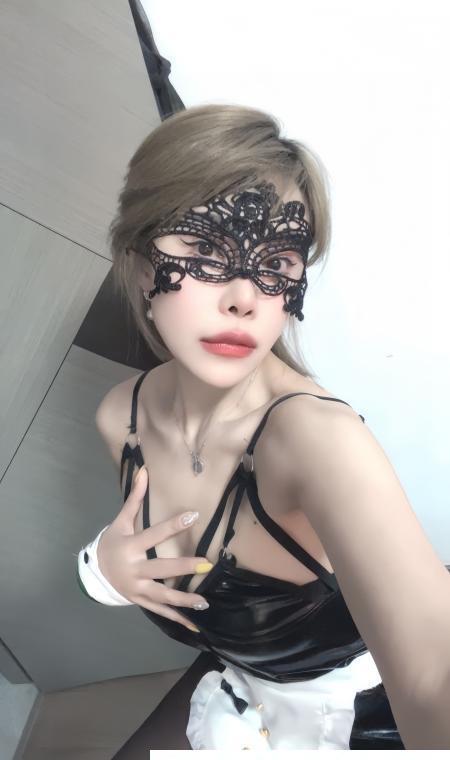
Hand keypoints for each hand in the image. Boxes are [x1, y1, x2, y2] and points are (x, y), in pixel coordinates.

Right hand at [97, 466, 210, 630]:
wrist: (94, 572)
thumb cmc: (112, 543)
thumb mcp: (121, 521)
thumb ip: (134, 498)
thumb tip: (144, 470)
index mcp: (130, 547)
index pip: (154, 534)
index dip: (173, 525)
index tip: (194, 515)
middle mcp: (134, 569)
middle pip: (160, 569)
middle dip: (183, 568)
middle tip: (206, 564)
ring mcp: (137, 588)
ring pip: (162, 596)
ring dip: (184, 600)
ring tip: (204, 602)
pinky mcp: (140, 601)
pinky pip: (160, 611)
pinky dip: (177, 618)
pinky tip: (195, 624)